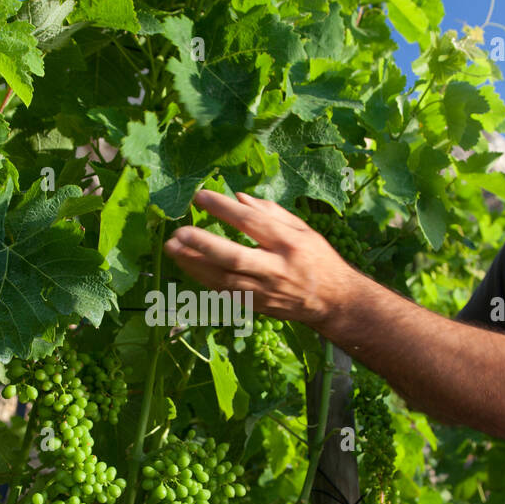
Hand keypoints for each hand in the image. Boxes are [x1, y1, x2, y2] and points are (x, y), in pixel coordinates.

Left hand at [163, 189, 361, 330]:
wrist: (332, 301)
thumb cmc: (317, 258)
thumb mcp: (302, 228)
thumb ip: (270, 212)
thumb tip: (239, 197)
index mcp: (288, 243)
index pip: (251, 222)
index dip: (224, 208)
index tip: (200, 197)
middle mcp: (275, 268)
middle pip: (234, 257)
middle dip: (203, 245)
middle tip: (177, 233)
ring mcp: (264, 291)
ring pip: (223, 279)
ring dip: (194, 265)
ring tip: (172, 249)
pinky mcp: (257, 306)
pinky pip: (224, 293)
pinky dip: (204, 280)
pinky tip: (188, 266)